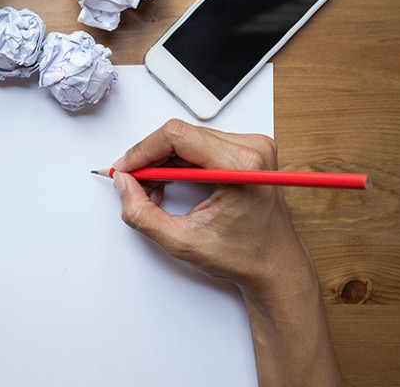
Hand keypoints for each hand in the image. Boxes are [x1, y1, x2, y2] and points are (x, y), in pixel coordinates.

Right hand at [112, 118, 307, 296]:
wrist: (276, 265)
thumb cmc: (245, 256)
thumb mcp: (183, 242)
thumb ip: (143, 214)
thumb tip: (123, 185)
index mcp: (241, 166)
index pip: (178, 136)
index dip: (143, 151)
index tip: (125, 169)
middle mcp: (251, 149)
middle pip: (180, 135)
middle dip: (150, 159)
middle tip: (134, 185)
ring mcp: (251, 147)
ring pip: (187, 138)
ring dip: (162, 162)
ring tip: (154, 190)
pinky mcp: (246, 151)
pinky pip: (199, 144)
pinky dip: (177, 163)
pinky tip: (170, 183)